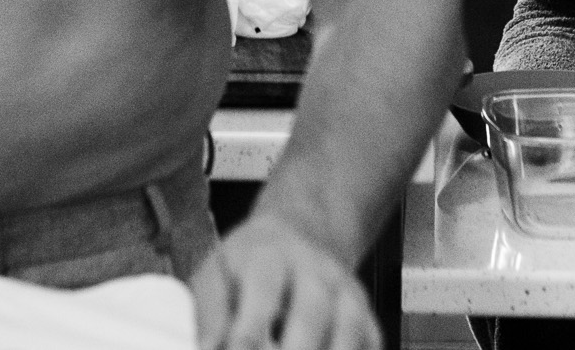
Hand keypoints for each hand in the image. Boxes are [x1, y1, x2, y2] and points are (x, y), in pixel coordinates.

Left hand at [191, 215, 379, 349]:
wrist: (295, 236)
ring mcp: (345, 292)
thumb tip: (205, 347)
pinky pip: (369, 342)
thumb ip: (209, 315)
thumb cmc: (245, 270)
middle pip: (312, 312)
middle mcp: (314, 270)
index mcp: (269, 257)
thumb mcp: (217, 276)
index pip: (263, 292)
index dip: (249, 334)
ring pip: (348, 329)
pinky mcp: (366, 315)